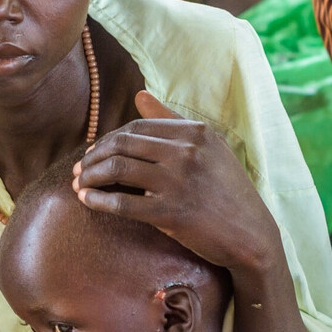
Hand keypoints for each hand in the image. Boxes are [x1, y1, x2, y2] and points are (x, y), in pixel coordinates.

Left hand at [75, 91, 283, 272]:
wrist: (252, 236)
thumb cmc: (227, 192)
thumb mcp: (210, 148)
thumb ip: (173, 121)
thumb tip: (140, 95)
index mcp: (196, 132)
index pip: (137, 126)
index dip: (109, 138)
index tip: (95, 152)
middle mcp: (187, 152)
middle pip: (123, 144)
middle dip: (93, 156)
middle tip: (79, 168)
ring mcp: (179, 182)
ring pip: (117, 169)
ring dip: (90, 176)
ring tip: (78, 184)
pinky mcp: (172, 213)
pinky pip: (123, 203)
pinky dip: (98, 200)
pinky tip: (86, 200)